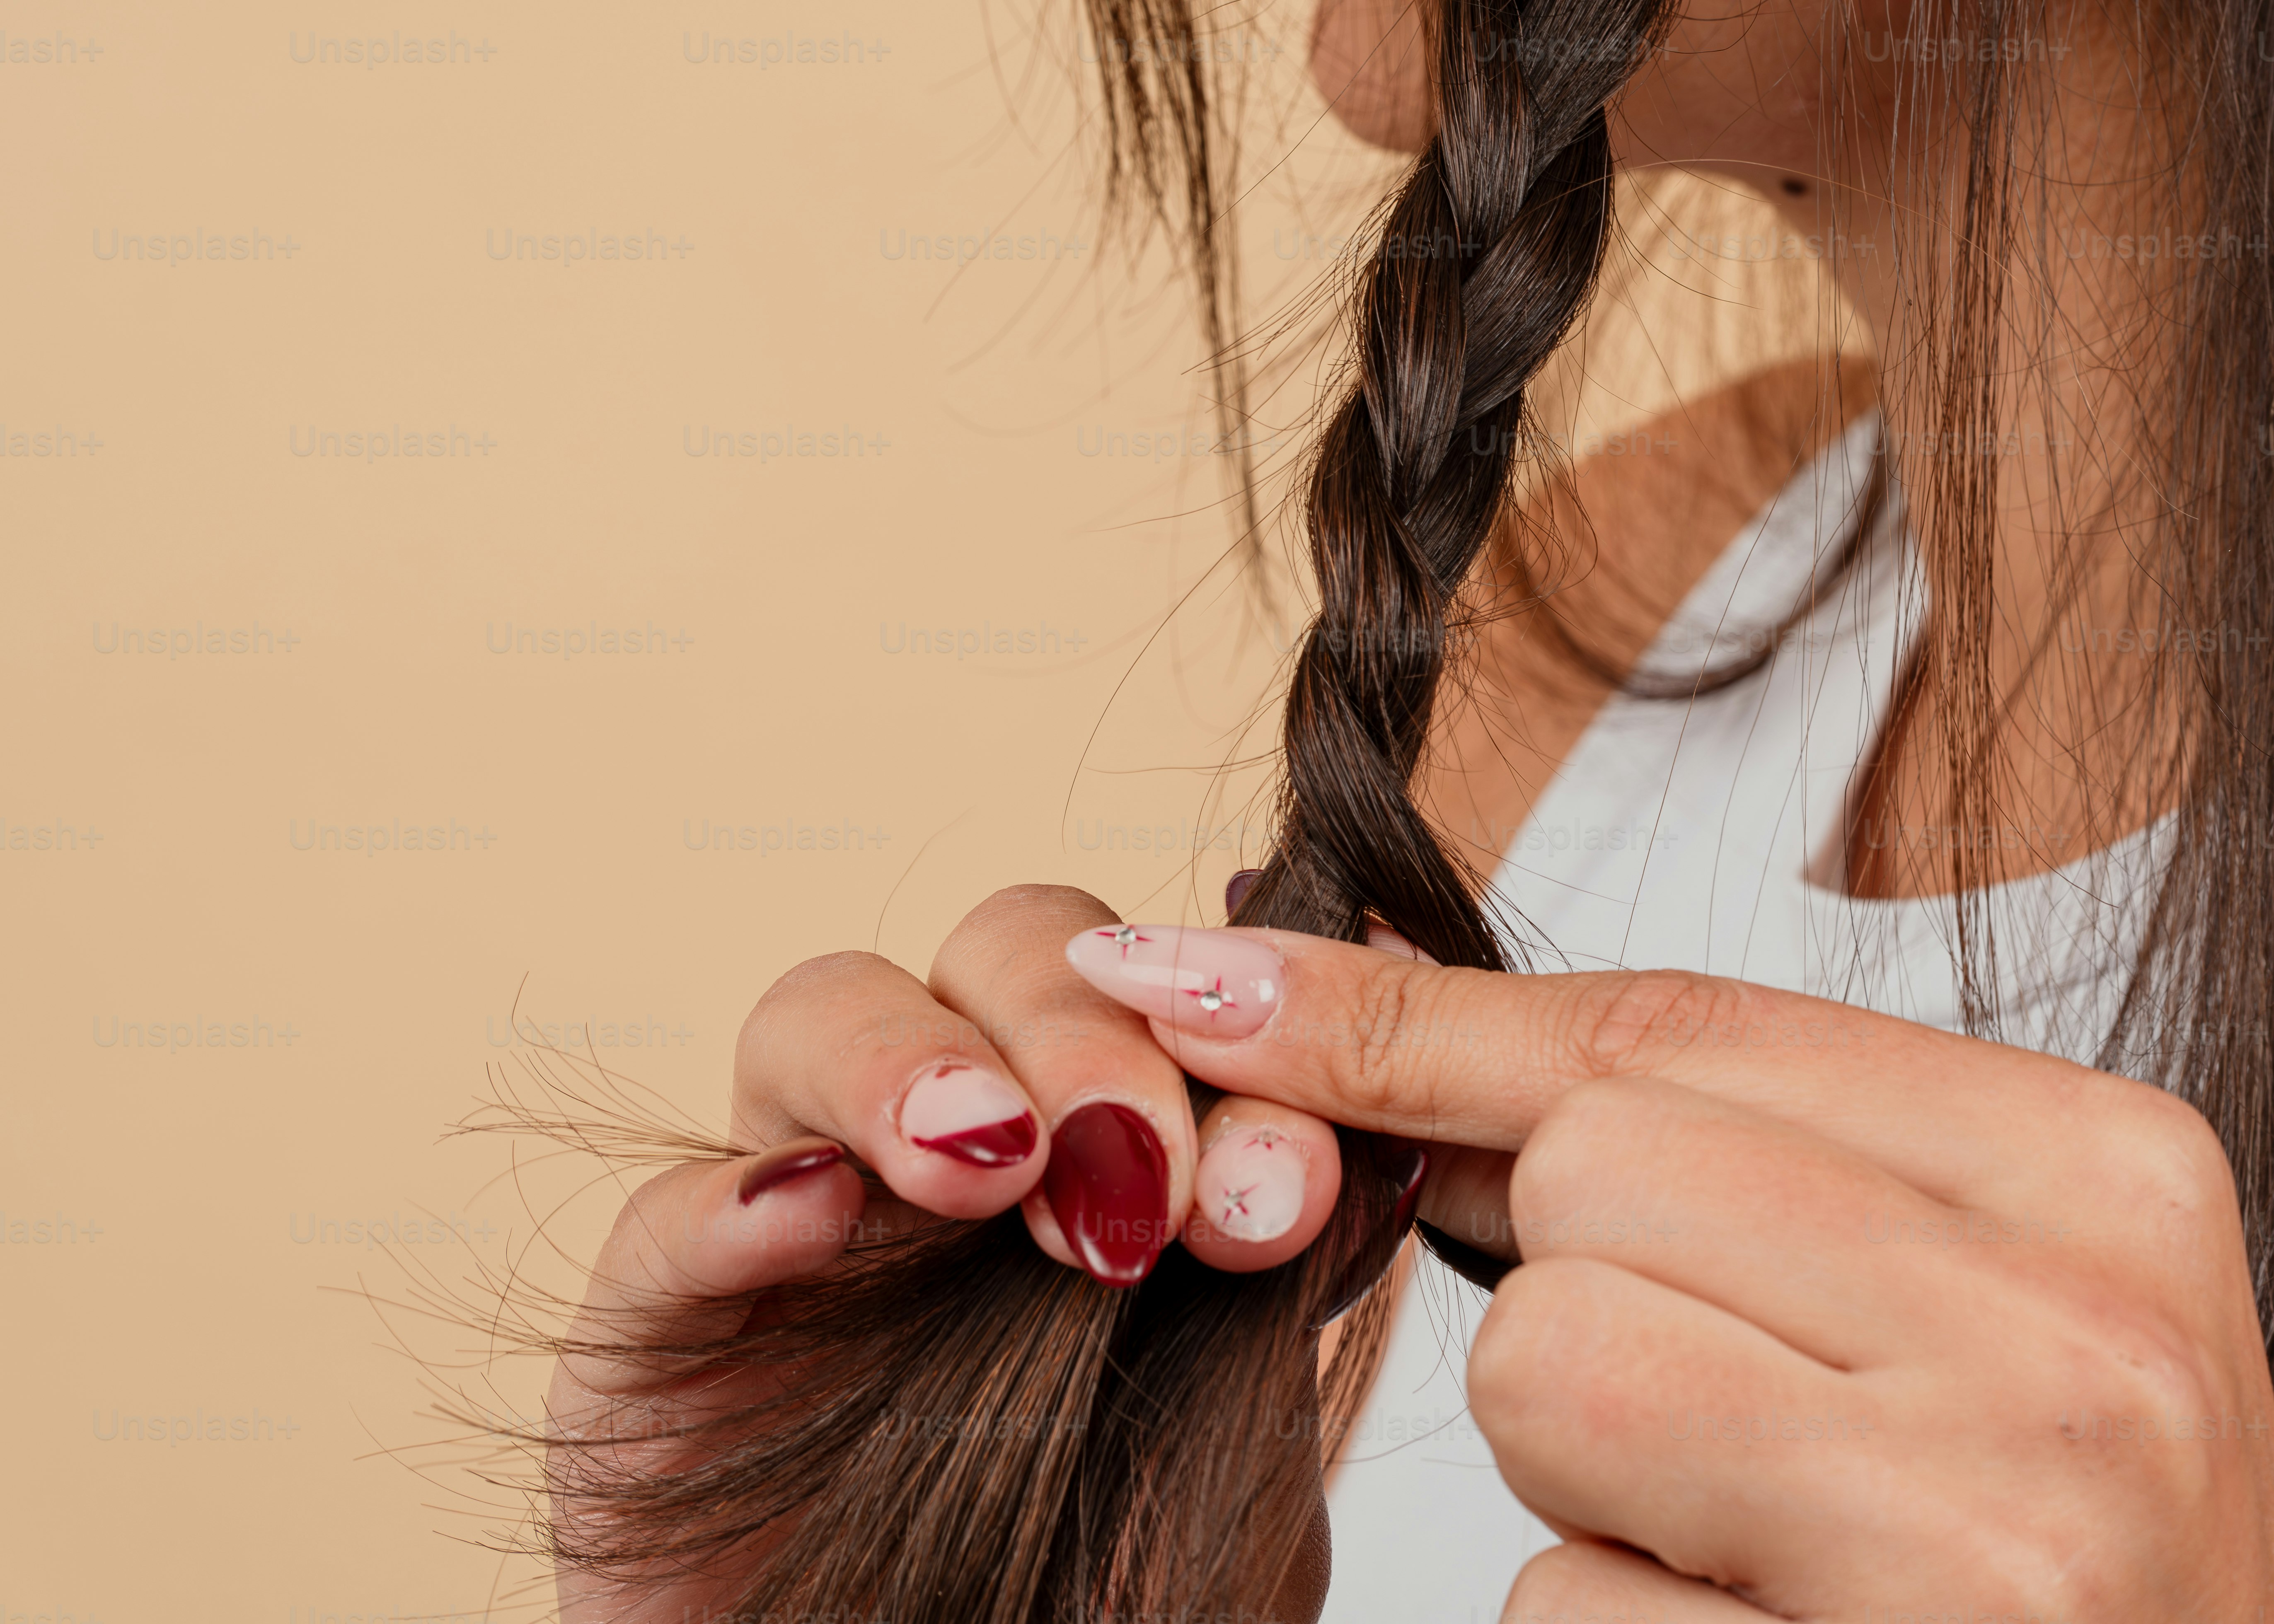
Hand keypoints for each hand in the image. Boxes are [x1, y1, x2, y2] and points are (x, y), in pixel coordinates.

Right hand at [544, 885, 1374, 1620]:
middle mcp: (948, 1142)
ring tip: (985, 1160)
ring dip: (917, 1061)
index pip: (1162, 990)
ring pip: (818, 1008)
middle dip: (1091, 1037)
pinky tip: (811, 1218)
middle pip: (1006, 949)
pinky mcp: (652, 1330)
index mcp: (1097, 1142)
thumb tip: (1386, 1148)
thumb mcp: (1230, 1447)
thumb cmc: (1090, 1595)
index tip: (1296, 1180)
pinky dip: (738, 1199)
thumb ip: (1286, 1292)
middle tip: (1144, 1184)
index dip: (1239, 1046)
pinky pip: (663, 1217)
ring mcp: (789, 1221)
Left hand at [1065, 922, 2273, 1623]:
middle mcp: (2077, 1325)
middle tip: (1752, 1438)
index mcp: (2117, 1179)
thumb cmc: (2073, 1573)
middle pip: (1597, 1178)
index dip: (1426, 1018)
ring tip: (1776, 1557)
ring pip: (1547, 1367)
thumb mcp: (1983, 1313)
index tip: (1212, 982)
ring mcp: (1989, 1516)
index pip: (1687, 1029)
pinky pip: (1560, 1602)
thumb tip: (1375, 1028)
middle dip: (1592, 1304)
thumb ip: (1741, 1167)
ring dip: (1593, 1487)